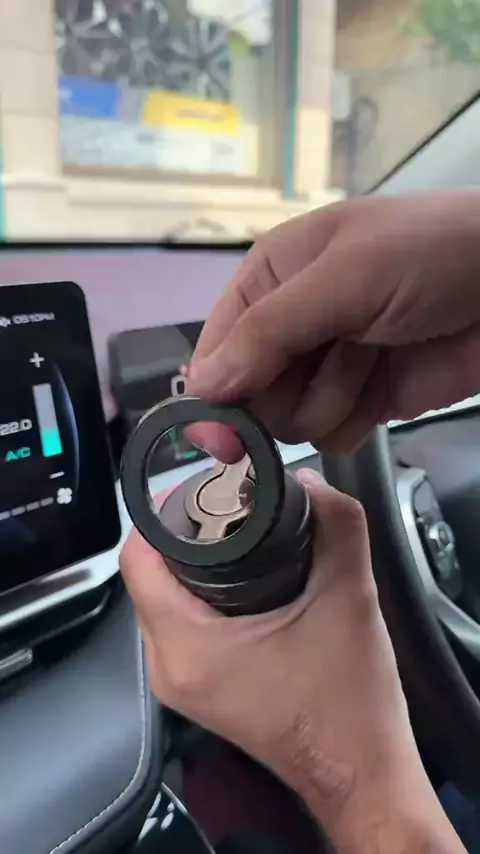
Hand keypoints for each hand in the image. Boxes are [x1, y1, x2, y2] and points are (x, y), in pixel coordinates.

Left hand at [120, 469, 458, 850]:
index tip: (197, 491)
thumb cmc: (350, 700)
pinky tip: (235, 582)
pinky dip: (196, 599)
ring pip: (160, 603)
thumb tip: (308, 483)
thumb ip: (336, 524)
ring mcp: (178, 684)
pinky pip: (176, 628)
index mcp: (188, 646)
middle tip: (221, 508)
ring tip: (230, 539)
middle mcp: (168, 668)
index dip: (161, 513)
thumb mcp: (350, 596)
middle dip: (178, 536)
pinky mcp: (196, 691)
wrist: (359, 771)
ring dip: (187, 568)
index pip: (138, 559)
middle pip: (146, 578)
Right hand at [187, 192, 479, 454]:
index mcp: (271, 277)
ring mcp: (326, 366)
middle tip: (333, 361)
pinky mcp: (361, 401)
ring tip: (370, 359)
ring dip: (330, 400)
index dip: (216, 389)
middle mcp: (290, 324)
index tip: (223, 434)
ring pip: (287, 420)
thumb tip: (201, 386)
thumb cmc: (431, 256)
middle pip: (249, 392)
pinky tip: (382, 387)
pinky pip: (327, 436)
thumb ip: (270, 331)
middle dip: (287, 390)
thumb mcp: (345, 277)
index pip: (217, 346)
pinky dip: (353, 421)